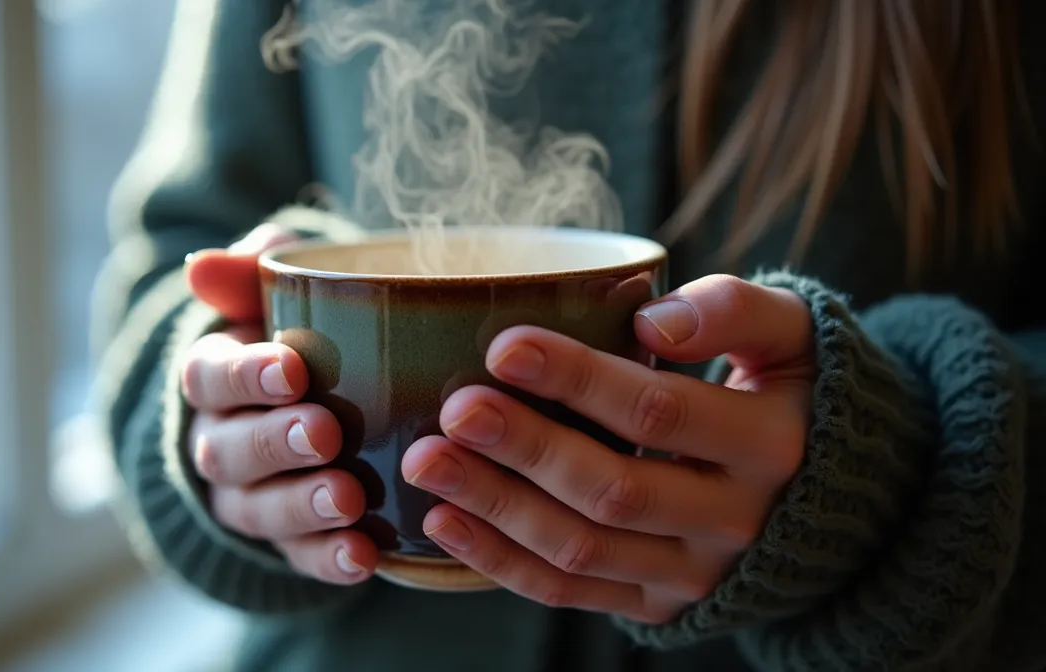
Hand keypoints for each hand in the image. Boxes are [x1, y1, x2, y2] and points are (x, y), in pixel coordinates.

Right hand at [182, 224, 377, 584]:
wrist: (314, 398)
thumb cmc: (300, 332)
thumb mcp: (274, 293)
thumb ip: (249, 274)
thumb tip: (202, 267)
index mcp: (213, 378)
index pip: (210, 377)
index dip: (246, 375)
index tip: (293, 367)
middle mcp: (220, 443)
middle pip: (229, 451)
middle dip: (275, 443)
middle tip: (325, 432)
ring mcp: (250, 499)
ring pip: (260, 511)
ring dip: (302, 506)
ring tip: (349, 497)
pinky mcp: (289, 542)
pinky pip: (300, 558)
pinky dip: (329, 560)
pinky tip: (366, 556)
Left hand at [401, 274, 812, 622]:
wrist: (841, 502)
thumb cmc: (789, 392)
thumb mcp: (795, 336)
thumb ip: (737, 310)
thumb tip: (655, 321)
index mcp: (767, 446)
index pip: (659, 413)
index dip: (578, 380)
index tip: (504, 346)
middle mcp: (733, 521)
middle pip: (611, 489)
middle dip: (524, 448)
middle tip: (454, 409)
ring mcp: (694, 573)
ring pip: (581, 549)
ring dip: (495, 507)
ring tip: (427, 462)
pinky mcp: (659, 605)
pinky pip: (572, 592)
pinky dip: (501, 562)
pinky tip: (442, 522)